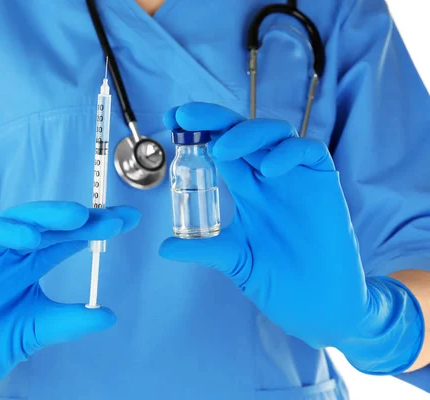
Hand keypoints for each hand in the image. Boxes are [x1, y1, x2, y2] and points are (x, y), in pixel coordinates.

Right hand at [0, 201, 140, 398]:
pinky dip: (4, 230)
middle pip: (49, 225)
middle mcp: (12, 252)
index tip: (127, 221)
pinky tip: (30, 239)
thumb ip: (69, 322)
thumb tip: (109, 315)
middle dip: (81, 218)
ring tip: (78, 218)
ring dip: (48, 216)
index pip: (68, 239)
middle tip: (112, 218)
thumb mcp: (36, 331)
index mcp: (31, 265)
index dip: (95, 227)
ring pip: (18, 219)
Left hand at [159, 103, 421, 372]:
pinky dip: (288, 153)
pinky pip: (308, 152)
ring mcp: (295, 177)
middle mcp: (268, 176)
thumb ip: (203, 248)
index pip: (221, 148)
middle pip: (242, 132)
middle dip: (213, 119)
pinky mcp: (322, 183)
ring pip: (273, 133)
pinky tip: (267, 170)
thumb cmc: (280, 280)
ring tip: (220, 149)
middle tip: (184, 116)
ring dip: (246, 134)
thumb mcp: (234, 260)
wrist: (318, 306)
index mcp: (248, 189)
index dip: (198, 131)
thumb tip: (164, 247)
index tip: (170, 121)